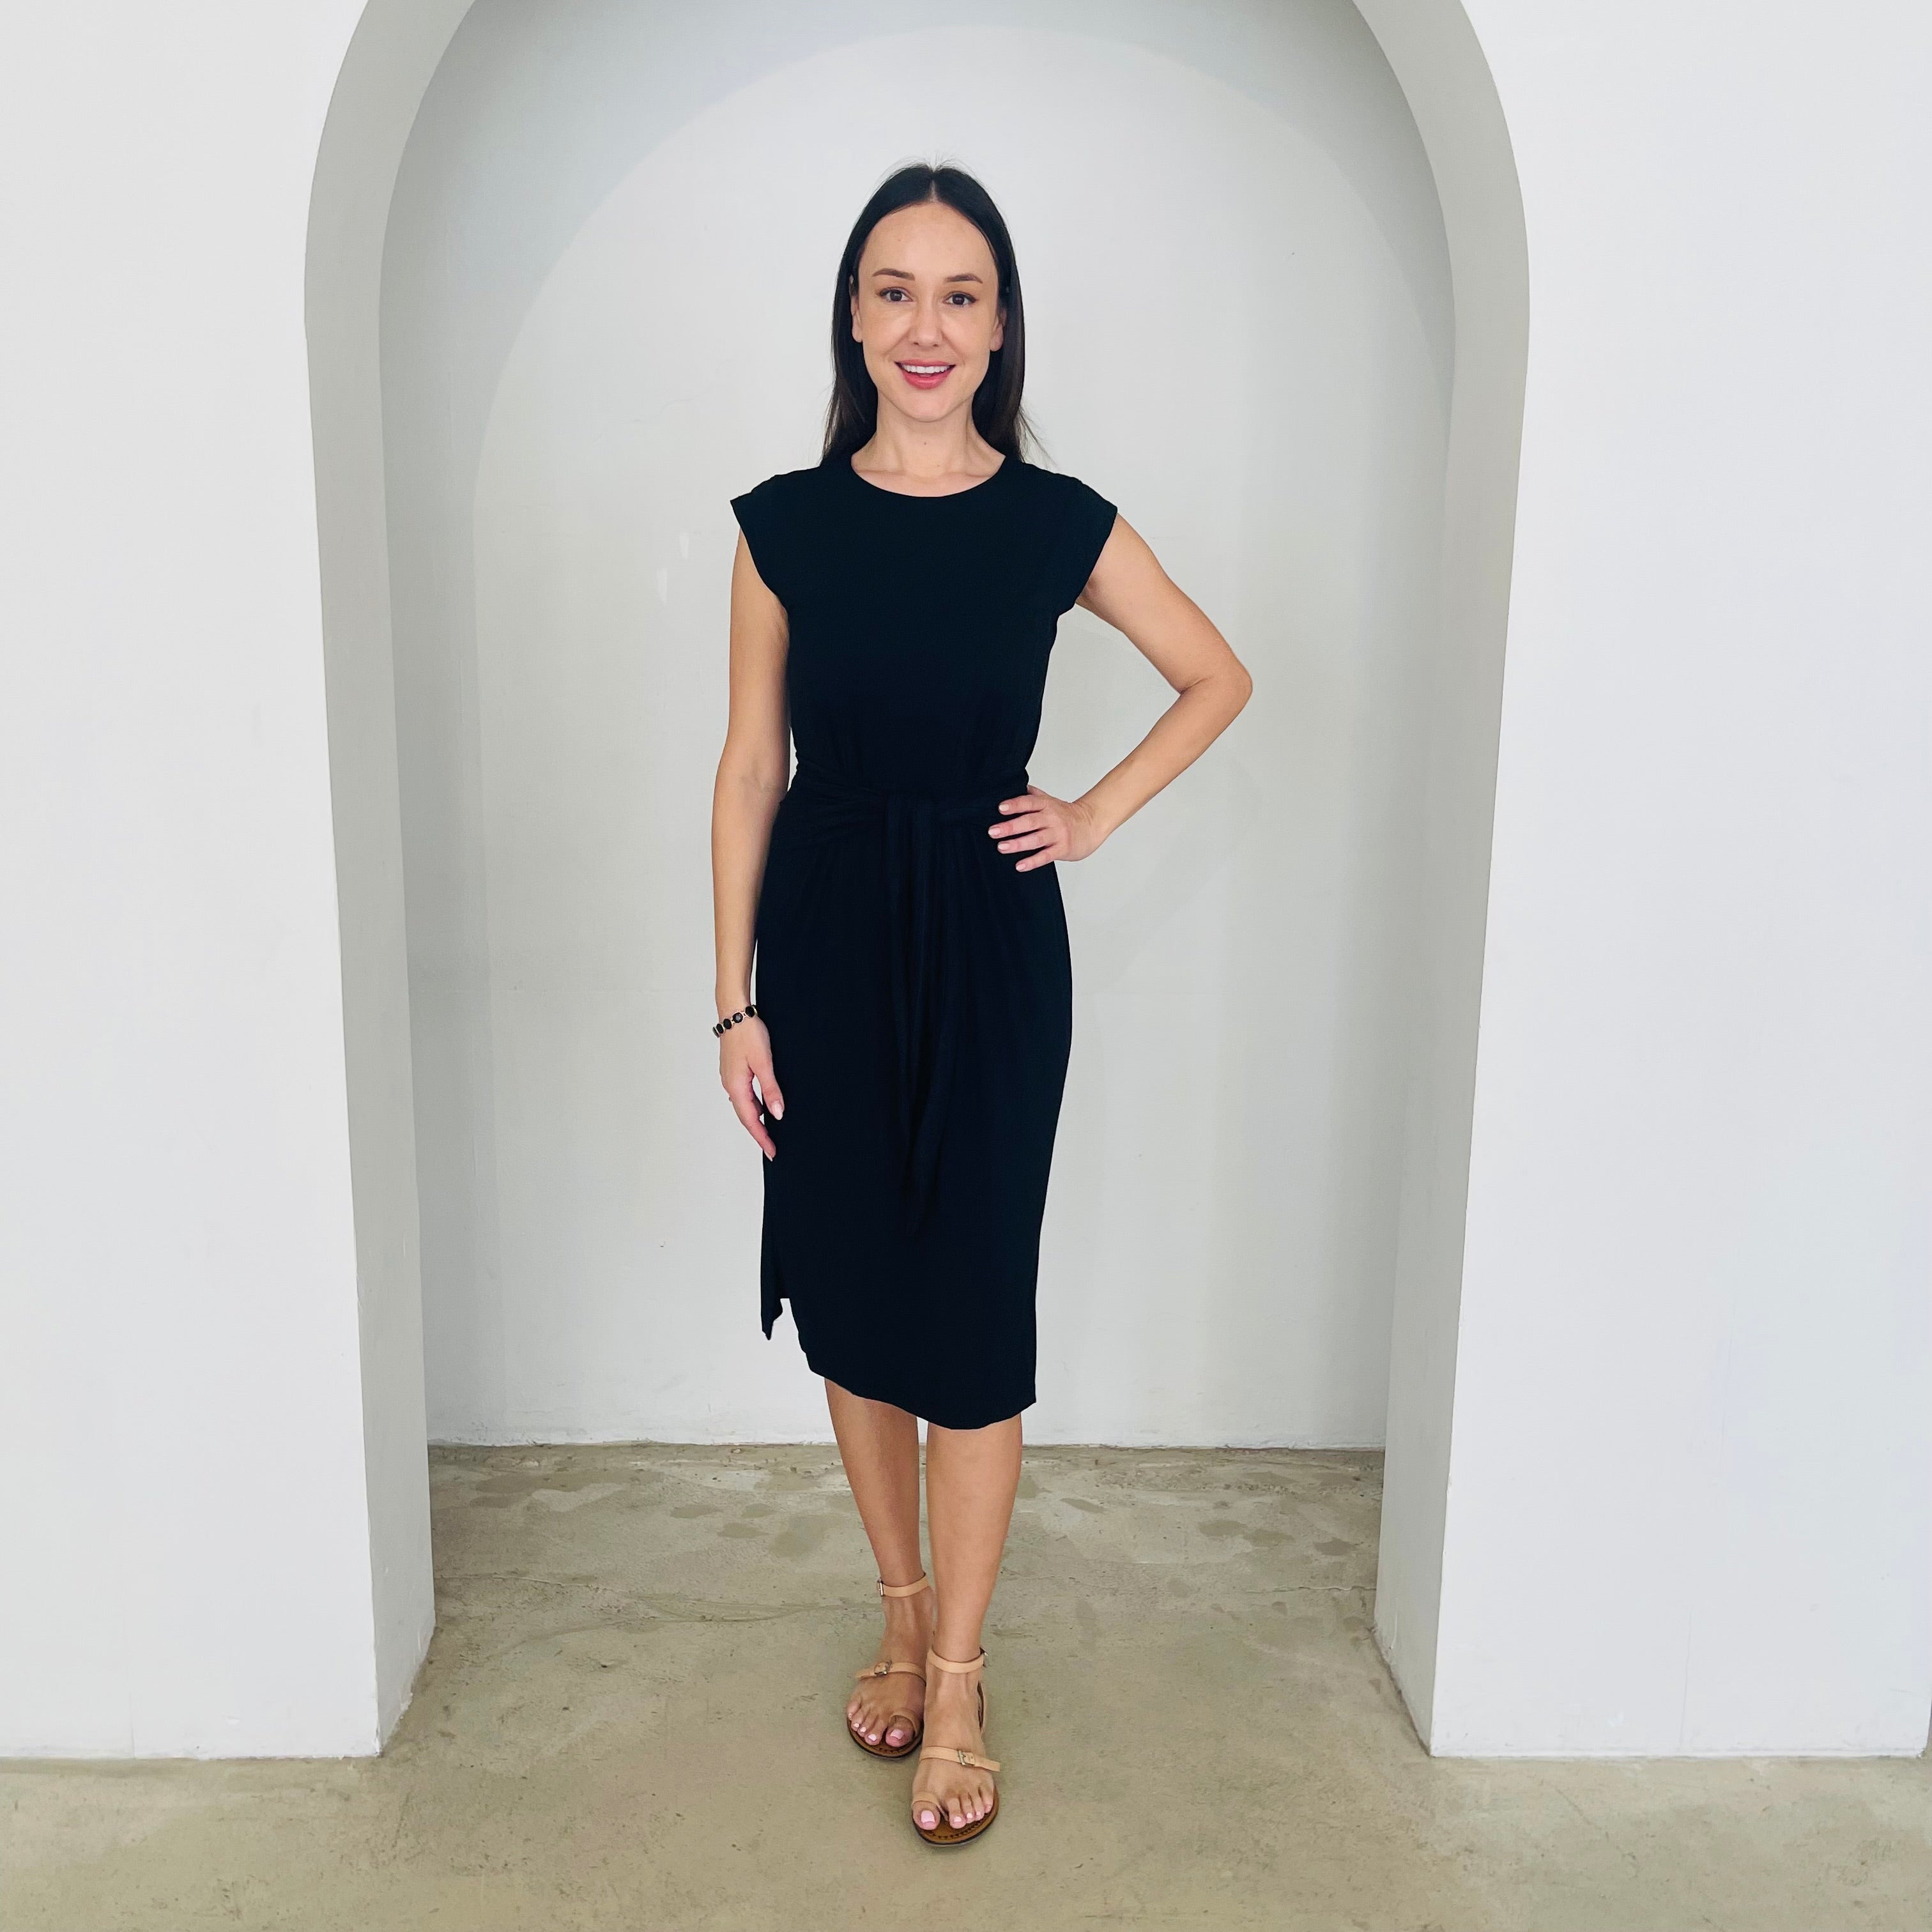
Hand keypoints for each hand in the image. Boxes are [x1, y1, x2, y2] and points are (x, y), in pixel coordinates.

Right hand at [719, 1017, 783, 1158]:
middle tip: (772, 1148)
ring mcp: (730, 1079)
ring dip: (756, 1120)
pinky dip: (753, 1105)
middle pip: (745, 1117)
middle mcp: (730, 1086)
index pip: (751, 1120)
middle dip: (759, 1133)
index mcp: (736, 1087)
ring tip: (770, 1132)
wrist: (734, 1012)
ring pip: (744, 1106)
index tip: (772, 1152)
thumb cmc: (748, 1033)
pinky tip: (763, 1105)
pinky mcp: (733, 1071)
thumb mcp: (764, 1062)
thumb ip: (770, 1089)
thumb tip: (776, 1114)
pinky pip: (743, 1095)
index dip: (762, 1138)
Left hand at [986, 786, 1103, 869]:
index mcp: (1047, 805)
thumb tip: (1011, 787)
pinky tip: (1020, 865)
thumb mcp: (1050, 801)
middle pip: (1030, 821)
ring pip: (1036, 839)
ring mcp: (1058, 834)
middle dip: (1010, 826)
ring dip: (1018, 844)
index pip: (1029, 803)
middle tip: (993, 831)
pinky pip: (1046, 856)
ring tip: (1002, 847)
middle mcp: (1052, 818)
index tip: (1000, 808)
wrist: (1091, 825)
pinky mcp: (1062, 849)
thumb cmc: (1066, 815)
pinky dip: (1032, 861)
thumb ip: (1031, 795)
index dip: (1015, 805)